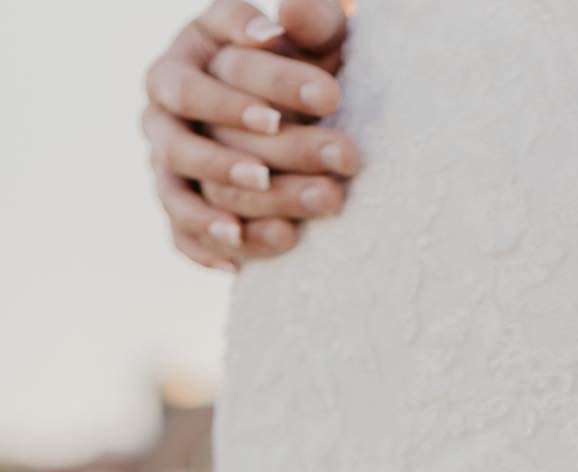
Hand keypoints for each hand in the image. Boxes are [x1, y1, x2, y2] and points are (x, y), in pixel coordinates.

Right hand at [143, 0, 358, 271]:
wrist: (304, 128)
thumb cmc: (309, 75)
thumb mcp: (321, 42)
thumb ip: (313, 20)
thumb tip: (288, 15)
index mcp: (201, 44)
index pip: (224, 54)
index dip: (274, 77)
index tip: (330, 97)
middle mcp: (170, 92)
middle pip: (192, 107)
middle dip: (256, 132)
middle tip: (325, 157)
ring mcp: (166, 147)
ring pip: (180, 170)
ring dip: (228, 191)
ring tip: (283, 221)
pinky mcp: (175, 199)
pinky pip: (176, 226)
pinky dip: (203, 244)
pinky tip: (238, 261)